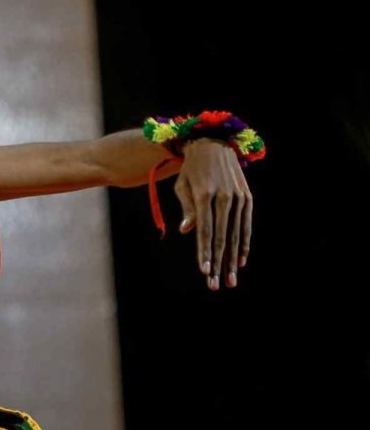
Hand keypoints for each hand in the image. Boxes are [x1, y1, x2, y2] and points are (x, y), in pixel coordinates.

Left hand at [173, 139, 253, 290]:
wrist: (213, 145)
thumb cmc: (191, 170)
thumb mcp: (182, 186)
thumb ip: (186, 209)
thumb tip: (186, 231)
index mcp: (204, 195)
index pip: (205, 231)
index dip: (204, 252)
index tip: (204, 271)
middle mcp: (223, 197)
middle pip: (221, 237)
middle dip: (218, 263)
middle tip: (216, 285)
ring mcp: (237, 197)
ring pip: (235, 234)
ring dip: (233, 259)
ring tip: (231, 279)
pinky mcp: (247, 197)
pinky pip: (246, 224)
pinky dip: (244, 243)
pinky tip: (241, 261)